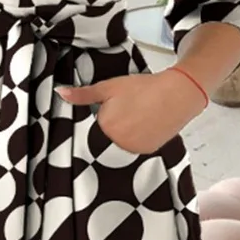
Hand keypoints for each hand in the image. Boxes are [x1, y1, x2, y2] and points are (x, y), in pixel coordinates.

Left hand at [56, 69, 205, 154]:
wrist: (178, 93)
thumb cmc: (144, 88)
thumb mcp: (109, 87)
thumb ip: (83, 94)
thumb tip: (60, 93)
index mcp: (105, 126)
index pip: (90, 129)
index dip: (98, 118)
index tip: (108, 111)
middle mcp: (118, 143)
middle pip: (103, 139)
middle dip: (109, 128)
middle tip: (125, 112)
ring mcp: (133, 150)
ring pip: (117, 146)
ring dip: (121, 136)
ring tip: (134, 118)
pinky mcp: (146, 152)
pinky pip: (132, 149)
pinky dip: (134, 141)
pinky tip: (142, 126)